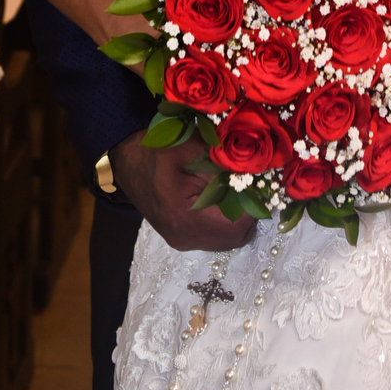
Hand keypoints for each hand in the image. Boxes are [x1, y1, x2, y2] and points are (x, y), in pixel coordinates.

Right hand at [108, 130, 255, 252]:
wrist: (128, 160)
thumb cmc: (160, 150)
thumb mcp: (194, 148)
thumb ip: (226, 164)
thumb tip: (262, 173)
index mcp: (185, 218)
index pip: (237, 224)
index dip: (256, 203)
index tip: (263, 180)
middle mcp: (185, 238)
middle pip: (236, 237)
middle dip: (251, 211)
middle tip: (256, 184)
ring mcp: (183, 241)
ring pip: (227, 238)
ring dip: (240, 216)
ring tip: (241, 188)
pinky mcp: (182, 237)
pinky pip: (215, 235)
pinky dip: (226, 218)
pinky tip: (224, 195)